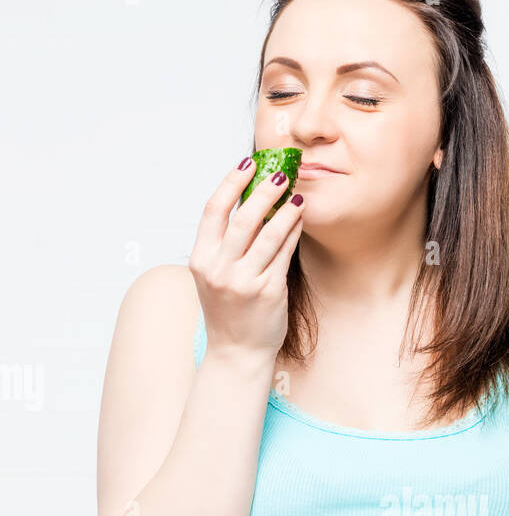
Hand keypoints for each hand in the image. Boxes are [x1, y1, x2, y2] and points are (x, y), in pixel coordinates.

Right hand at [188, 156, 303, 356]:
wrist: (236, 352)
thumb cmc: (228, 309)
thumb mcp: (214, 274)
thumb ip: (224, 242)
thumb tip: (248, 198)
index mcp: (201, 259)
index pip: (213, 210)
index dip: (232, 182)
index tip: (248, 163)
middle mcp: (219, 269)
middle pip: (243, 218)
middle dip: (264, 191)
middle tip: (280, 174)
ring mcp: (244, 282)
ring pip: (268, 234)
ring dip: (285, 210)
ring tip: (296, 195)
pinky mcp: (268, 292)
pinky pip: (284, 254)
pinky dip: (293, 232)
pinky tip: (300, 220)